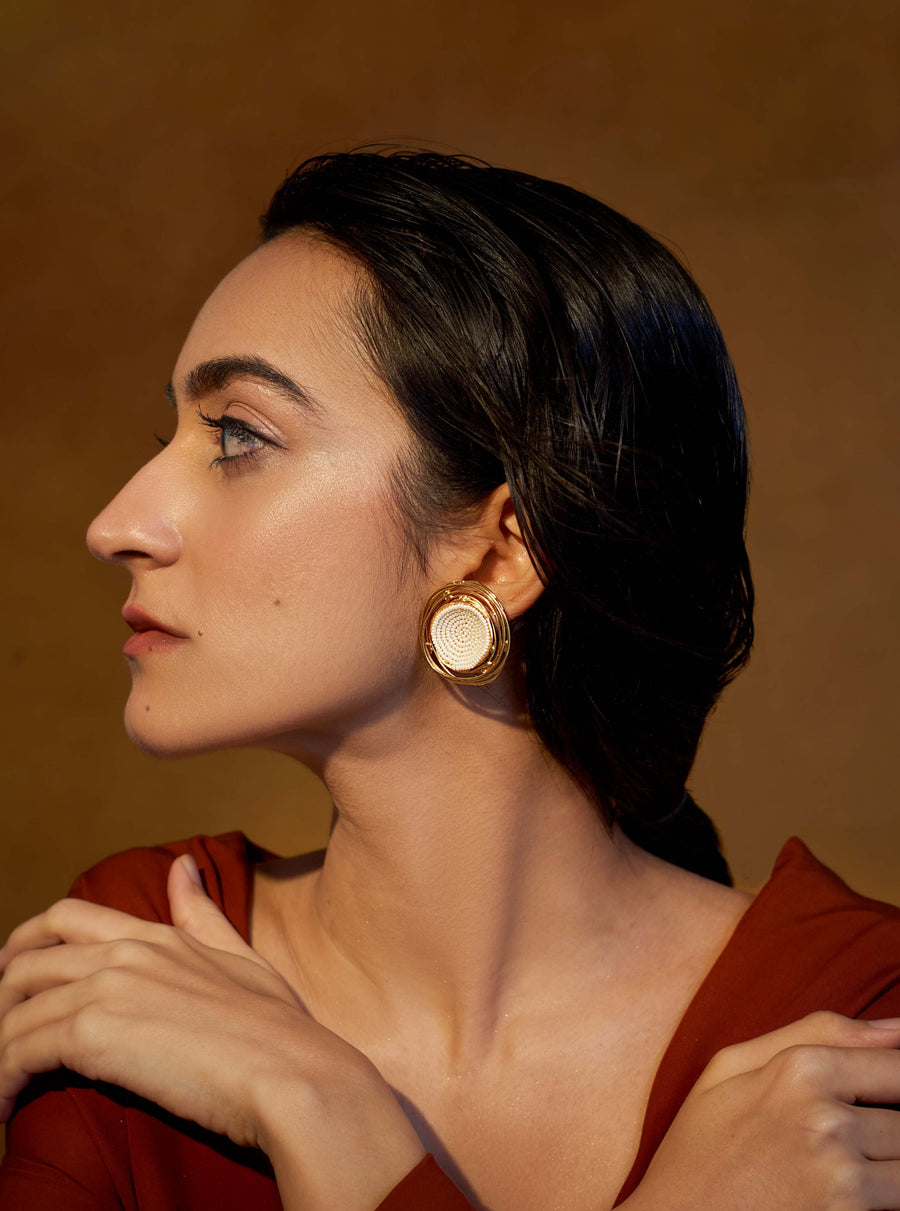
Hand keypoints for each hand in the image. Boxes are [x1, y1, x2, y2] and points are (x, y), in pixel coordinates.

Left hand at [0, 856, 425, 1209]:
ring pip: (15, 1008)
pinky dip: (2, 1078)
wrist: (293, 1073)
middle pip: (28, 958)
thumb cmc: (279, 1029)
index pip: (68, 918)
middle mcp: (125, 952)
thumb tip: (182, 866)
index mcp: (158, 936)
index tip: (10, 971)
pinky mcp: (92, 1033)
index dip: (27, 940)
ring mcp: (107, 988)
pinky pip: (18, 1051)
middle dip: (1, 995)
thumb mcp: (242, 958)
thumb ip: (203, 916)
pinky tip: (4, 1104)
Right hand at [626, 1011, 899, 1210]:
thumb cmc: (700, 1146)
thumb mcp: (732, 1065)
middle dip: (890, 1131)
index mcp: (801, 1068)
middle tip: (855, 1140)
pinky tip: (848, 1196)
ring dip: (891, 1169)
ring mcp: (839, 1176)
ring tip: (852, 1166)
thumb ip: (818, 1031)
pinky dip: (884, 1199)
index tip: (881, 1102)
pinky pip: (898, 1203)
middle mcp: (827, 1118)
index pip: (897, 1066)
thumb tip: (898, 1027)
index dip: (898, 1082)